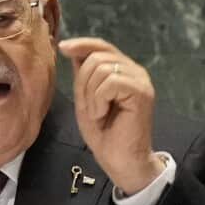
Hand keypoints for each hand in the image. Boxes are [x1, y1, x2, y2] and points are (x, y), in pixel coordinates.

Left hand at [58, 37, 162, 194]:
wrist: (120, 160)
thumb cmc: (104, 135)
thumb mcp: (85, 100)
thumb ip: (83, 76)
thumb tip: (73, 51)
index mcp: (123, 71)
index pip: (102, 46)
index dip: (82, 44)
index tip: (63, 47)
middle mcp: (134, 71)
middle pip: (97, 56)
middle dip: (83, 82)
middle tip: (90, 108)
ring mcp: (140, 80)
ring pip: (101, 68)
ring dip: (91, 95)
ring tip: (98, 113)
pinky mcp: (141, 92)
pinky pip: (110, 82)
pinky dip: (99, 100)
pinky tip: (103, 114)